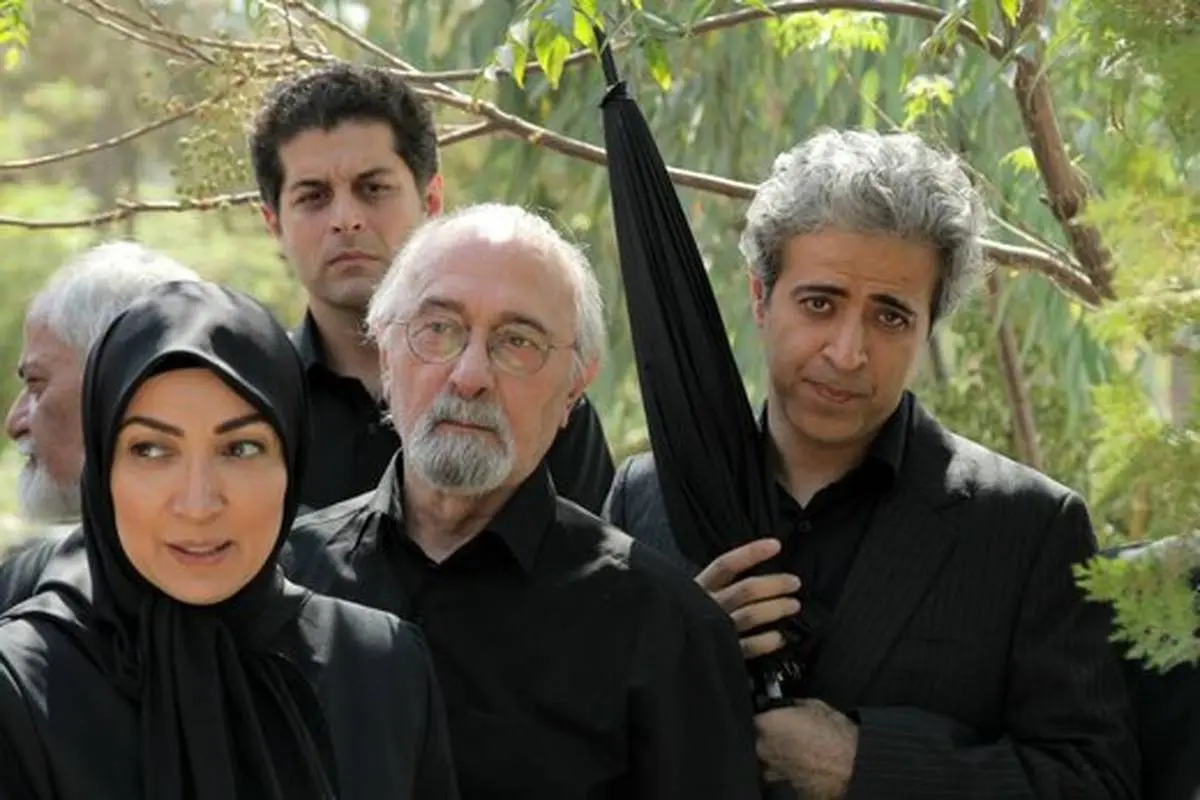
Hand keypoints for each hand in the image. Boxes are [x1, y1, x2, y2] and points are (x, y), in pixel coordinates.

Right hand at [695, 538, 800, 659]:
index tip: (775, 545)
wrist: (668, 652)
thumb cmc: (687, 618)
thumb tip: (756, 575)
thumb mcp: (694, 595)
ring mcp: (715, 629)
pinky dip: (766, 641)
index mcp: (699, 588)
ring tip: (794, 605)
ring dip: (776, 608)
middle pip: (745, 590)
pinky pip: (748, 646)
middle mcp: (707, 606)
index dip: (751, 553)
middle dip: (774, 584)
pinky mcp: (722, 653)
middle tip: (794, 582)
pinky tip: (779, 637)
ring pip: (750, 615)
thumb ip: (718, 586)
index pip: (726, 565)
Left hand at [755, 699, 858, 799]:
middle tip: (793, 733)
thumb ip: (794, 705)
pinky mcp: (784, 785)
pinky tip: (806, 764)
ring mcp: (773, 770)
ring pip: (769, 759)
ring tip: (802, 751)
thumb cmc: (837, 736)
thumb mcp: (815, 705)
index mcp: (768, 724)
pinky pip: (782, 774)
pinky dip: (790, 770)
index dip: (768, 716)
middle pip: (760, 739)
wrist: (853, 767)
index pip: (757, 716)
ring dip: (780, 754)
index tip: (777, 716)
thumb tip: (791, 706)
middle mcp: (765, 748)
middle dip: (773, 737)